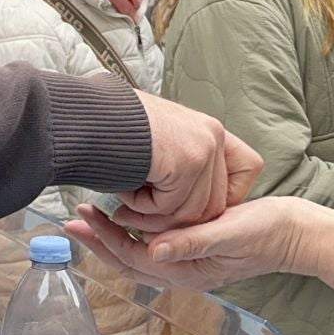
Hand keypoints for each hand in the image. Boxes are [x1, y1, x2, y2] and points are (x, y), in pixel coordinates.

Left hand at [65, 200, 314, 290]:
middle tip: (72, 219)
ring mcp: (188, 264)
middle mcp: (182, 272)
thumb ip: (192, 242)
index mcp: (188, 271)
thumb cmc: (268, 230)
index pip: (133, 257)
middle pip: (128, 262)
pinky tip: (124, 219)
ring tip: (90, 217)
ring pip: (137, 257)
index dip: (106, 238)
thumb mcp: (231, 232)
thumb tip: (154, 251)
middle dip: (98, 242)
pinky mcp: (194, 251)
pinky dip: (132, 236)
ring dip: (112, 238)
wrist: (297, 233)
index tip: (85, 216)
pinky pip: (152, 249)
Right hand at [111, 91, 262, 232]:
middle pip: (215, 202)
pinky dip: (142, 207)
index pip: (247, 169)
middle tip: (139, 218)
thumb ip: (180, 167)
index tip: (193, 206)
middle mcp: (212, 136)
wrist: (86, 115)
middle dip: (178, 220)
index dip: (227, 196)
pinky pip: (170, 208)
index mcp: (208, 130)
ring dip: (155, 217)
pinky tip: (125, 189)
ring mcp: (202, 149)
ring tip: (125, 204)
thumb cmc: (109, 129)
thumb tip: (187, 209)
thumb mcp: (157, 145)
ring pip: (192, 212)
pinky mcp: (186, 162)